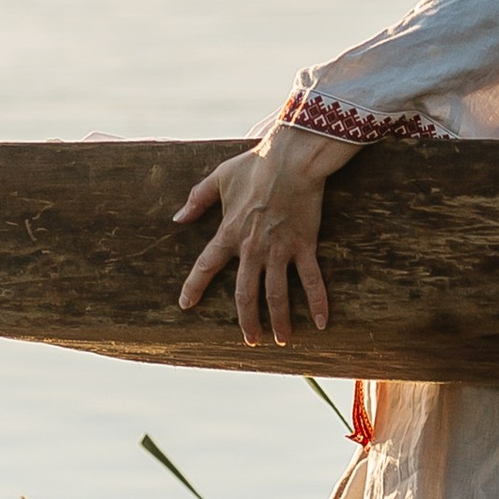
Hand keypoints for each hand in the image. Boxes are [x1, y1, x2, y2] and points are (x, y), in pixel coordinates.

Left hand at [174, 124, 357, 345]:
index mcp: (229, 233)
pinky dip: (318, 302)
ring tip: (281, 339)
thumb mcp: (218, 178)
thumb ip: (196, 199)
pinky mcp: (303, 245)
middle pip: (245, 294)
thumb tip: (177, 219)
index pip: (206, 266)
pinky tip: (321, 323)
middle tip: (250, 339)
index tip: (186, 305)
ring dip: (278, 321)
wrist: (291, 159)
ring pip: (276, 295)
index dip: (194, 287)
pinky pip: (311, 280)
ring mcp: (279, 250)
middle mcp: (252, 248)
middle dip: (247, 321)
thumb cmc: (255, 165)